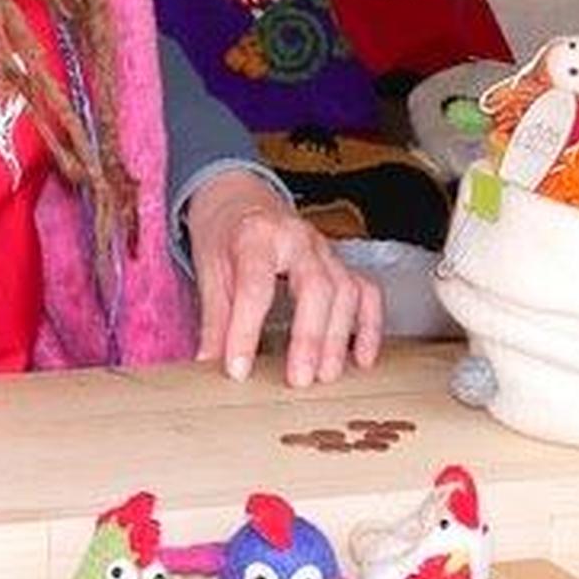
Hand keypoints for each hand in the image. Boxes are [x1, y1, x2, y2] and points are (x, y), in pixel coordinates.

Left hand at [187, 177, 383, 388]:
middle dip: (310, 337)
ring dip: (339, 338)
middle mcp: (298, 239)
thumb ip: (213, 318)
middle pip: (315, 286)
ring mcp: (325, 250)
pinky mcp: (340, 263)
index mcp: (257, 235)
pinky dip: (369, 326)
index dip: (245, 331)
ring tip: (325, 376)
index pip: (255, 286)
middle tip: (299, 379)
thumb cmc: (225, 235)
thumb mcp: (209, 270)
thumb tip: (209, 364)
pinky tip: (362, 359)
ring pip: (346, 290)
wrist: (240, 199)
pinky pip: (366, 292)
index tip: (238, 370)